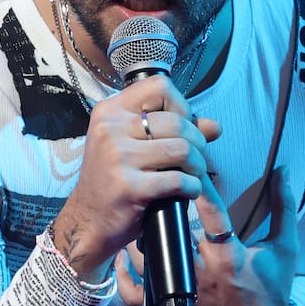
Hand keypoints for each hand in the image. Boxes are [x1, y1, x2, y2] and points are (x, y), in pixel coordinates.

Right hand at [52, 75, 220, 283]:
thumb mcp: (133, 145)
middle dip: (197, 141)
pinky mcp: (129, 187)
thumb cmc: (114, 178)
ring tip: (192, 174)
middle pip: (176, 121)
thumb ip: (172, 130)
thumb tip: (214, 126)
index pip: (159, 86)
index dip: (181, 105)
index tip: (182, 125)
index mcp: (110, 111)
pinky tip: (186, 191)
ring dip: (197, 165)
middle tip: (194, 158)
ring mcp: (118, 158)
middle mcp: (110, 129)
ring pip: (182, 149)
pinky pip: (178, 180)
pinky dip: (192, 187)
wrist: (89, 219)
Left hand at [116, 166, 298, 305]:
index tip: (190, 163)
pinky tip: (123, 256)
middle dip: (162, 209)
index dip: (200, 186)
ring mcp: (183, 294)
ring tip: (137, 212)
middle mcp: (203, 275)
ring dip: (140, 237)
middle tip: (154, 184)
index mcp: (230, 257)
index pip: (213, 214)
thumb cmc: (272, 290)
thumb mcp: (285, 248)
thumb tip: (283, 170)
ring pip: (149, 261)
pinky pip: (137, 296)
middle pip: (173, 235)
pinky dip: (126, 277)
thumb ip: (284, 208)